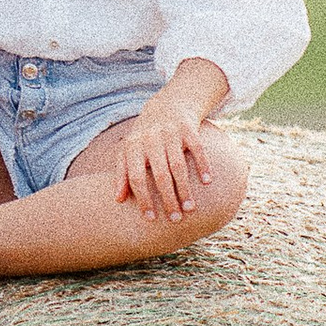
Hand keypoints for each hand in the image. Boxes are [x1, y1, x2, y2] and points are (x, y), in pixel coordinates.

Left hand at [113, 88, 214, 221]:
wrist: (166, 106)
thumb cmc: (145, 138)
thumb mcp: (128, 152)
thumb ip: (121, 174)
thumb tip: (118, 200)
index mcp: (133, 148)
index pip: (136, 178)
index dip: (143, 199)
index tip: (151, 219)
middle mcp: (150, 140)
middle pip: (160, 175)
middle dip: (168, 199)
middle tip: (175, 219)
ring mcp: (170, 133)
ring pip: (178, 166)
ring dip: (185, 189)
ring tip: (190, 208)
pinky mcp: (188, 128)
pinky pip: (197, 149)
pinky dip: (203, 165)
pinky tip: (207, 182)